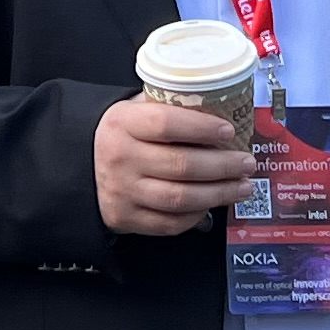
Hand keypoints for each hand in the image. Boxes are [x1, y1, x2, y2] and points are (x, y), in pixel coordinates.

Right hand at [95, 96, 254, 236]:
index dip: (202, 128)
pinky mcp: (126, 219)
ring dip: (219, 193)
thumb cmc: (123, 134)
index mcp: (122, 123)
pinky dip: (197, 215)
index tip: (230, 131)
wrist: (82, 166)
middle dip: (223, 165)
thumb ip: (169, 107)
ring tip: (243, 186)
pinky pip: (170, 223)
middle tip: (247, 163)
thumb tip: (222, 107)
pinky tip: (213, 204)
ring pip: (180, 198)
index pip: (166, 124)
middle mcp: (120, 158)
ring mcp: (123, 192)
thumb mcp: (135, 110)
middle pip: (181, 165)